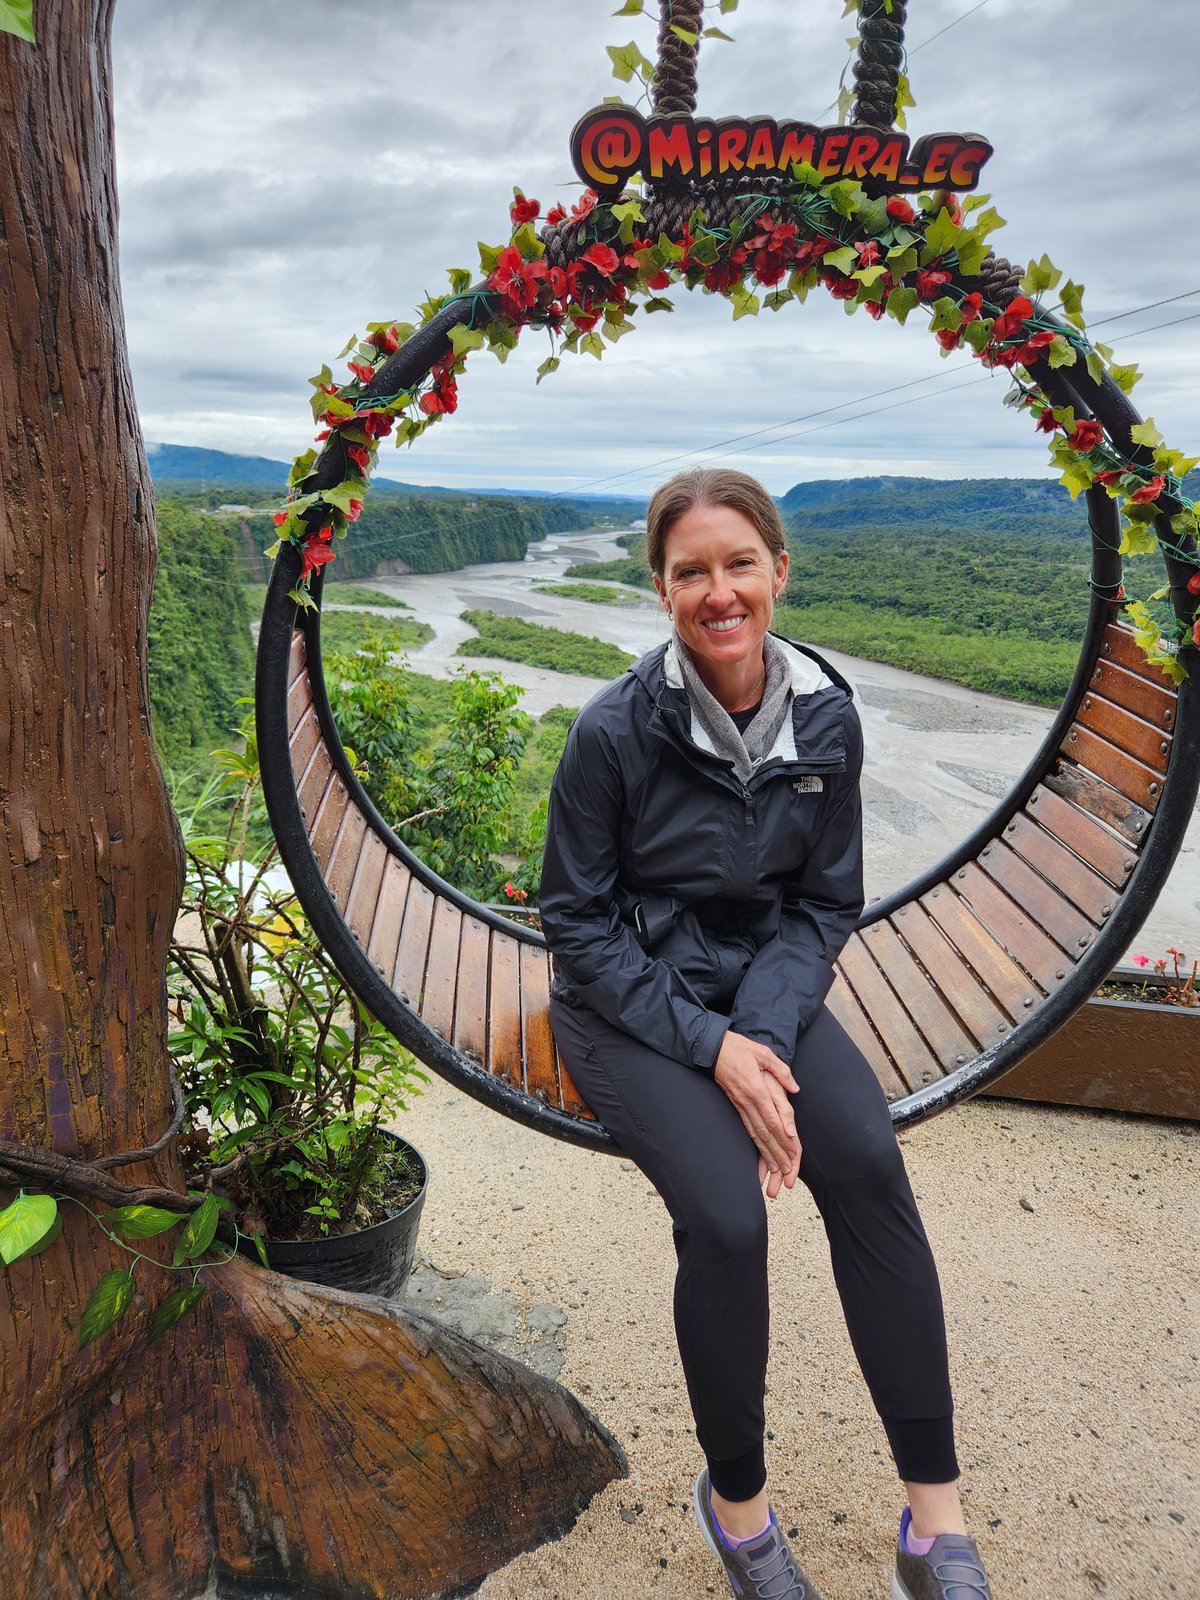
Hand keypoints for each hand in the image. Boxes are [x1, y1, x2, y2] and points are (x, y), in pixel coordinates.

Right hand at [713, 1031, 800, 1199]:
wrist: (712, 1049)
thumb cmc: (738, 1048)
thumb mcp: (763, 1053)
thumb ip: (781, 1071)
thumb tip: (795, 1088)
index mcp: (756, 1089)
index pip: (772, 1119)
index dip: (783, 1136)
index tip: (793, 1150)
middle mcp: (747, 1101)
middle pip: (764, 1132)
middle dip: (776, 1151)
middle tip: (786, 1169)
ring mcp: (739, 1105)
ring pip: (754, 1133)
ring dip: (766, 1151)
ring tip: (775, 1168)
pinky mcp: (735, 1105)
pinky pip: (746, 1127)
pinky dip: (755, 1142)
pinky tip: (761, 1151)